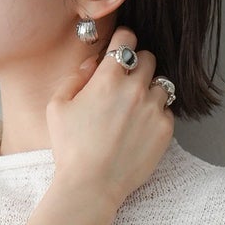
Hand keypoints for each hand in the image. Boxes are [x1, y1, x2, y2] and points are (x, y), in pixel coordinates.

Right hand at [46, 23, 174, 210]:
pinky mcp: (165, 129)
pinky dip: (156, 114)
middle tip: (126, 83)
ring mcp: (153, 109)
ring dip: (149, 90)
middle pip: (148, 58)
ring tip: (135, 108)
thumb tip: (93, 63)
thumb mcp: (57, 106)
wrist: (91, 185)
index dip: (123, 41)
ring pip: (161, 83)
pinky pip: (167, 110)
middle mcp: (135, 89)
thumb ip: (75, 77)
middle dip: (137, 65)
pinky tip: (140, 128)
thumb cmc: (70, 148)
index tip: (120, 50)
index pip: (127, 38)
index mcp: (108, 78)